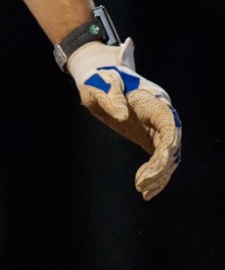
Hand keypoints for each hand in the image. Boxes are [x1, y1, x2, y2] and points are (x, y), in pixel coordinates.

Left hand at [67, 39, 181, 199]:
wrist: (98, 78)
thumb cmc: (99, 78)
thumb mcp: (100, 84)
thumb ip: (110, 97)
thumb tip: (122, 115)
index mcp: (154, 100)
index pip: (170, 124)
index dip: (169, 143)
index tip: (161, 160)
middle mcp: (162, 115)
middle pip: (172, 144)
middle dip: (161, 166)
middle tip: (142, 183)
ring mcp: (158, 127)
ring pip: (168, 156)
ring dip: (159, 176)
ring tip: (143, 192)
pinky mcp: (150, 137)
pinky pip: (159, 159)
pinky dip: (154, 175)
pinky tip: (145, 190)